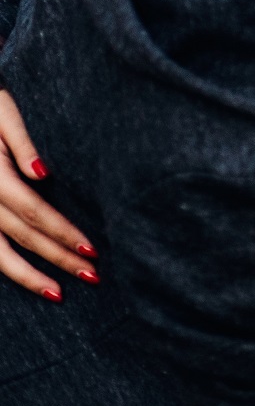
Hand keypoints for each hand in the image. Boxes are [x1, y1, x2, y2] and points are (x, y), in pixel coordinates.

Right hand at [0, 90, 93, 299]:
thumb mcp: (2, 111)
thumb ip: (22, 143)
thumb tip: (43, 173)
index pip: (34, 211)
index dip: (62, 232)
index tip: (92, 250)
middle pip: (22, 236)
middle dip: (58, 258)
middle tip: (94, 277)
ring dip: (29, 277)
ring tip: (59, 294)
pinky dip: (6, 268)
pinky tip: (30, 280)